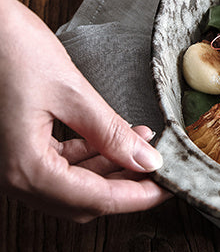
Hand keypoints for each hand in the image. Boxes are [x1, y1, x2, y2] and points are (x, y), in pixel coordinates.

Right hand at [0, 0, 170, 221]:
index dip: (138, 196)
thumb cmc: (13, 51)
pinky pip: (58, 165)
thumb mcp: (71, 91)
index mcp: (24, 169)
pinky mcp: (15, 147)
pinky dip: (90, 156)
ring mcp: (11, 164)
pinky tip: (117, 137)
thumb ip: (109, 131)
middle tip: (163, 169)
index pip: (94, 199)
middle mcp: (12, 177)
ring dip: (110, 169)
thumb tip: (147, 160)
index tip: (172, 187)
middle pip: (82, 200)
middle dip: (127, 186)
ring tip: (145, 145)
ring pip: (71, 185)